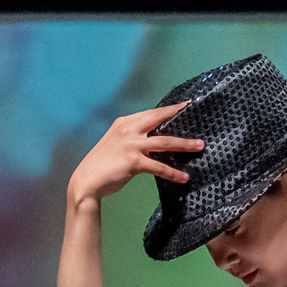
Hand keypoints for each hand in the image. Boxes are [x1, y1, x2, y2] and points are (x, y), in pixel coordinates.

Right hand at [67, 103, 205, 208]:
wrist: (87, 180)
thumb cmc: (102, 164)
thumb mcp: (116, 143)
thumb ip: (132, 138)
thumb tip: (153, 140)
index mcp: (124, 123)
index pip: (151, 113)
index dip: (168, 109)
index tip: (183, 105)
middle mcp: (128, 130)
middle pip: (159, 120)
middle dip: (179, 117)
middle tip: (195, 116)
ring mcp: (131, 144)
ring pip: (164, 142)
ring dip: (184, 144)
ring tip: (199, 147)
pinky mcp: (133, 161)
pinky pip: (158, 166)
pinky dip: (172, 172)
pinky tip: (183, 177)